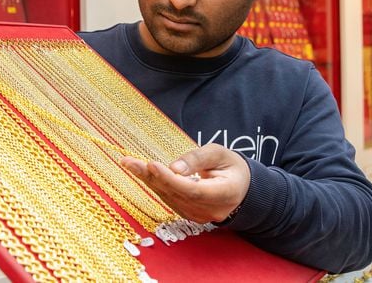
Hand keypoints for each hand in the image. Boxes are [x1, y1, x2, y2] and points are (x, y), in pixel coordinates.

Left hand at [120, 144, 248, 223]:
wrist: (242, 189)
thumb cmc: (231, 167)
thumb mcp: (220, 154)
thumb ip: (197, 158)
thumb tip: (173, 168)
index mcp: (225, 194)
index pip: (193, 190)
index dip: (170, 179)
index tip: (152, 164)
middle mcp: (211, 210)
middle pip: (177, 194)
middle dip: (151, 177)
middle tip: (129, 161)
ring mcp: (200, 216)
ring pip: (170, 198)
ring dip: (148, 180)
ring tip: (129, 163)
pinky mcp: (190, 215)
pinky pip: (170, 200)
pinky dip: (155, 185)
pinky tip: (142, 172)